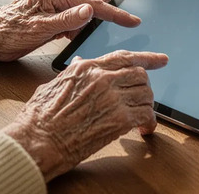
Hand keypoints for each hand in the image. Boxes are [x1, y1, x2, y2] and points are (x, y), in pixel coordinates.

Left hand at [0, 0, 139, 61]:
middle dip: (101, 2)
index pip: (92, 3)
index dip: (114, 13)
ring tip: (85, 31)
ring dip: (91, 12)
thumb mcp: (39, 29)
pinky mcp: (52, 11)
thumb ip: (67, 20)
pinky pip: (75, 10)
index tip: (132, 20)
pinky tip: (75, 35)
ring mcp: (54, 1)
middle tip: (103, 23)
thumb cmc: (7, 32)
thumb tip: (90, 11)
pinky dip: (80, 21)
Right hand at [3, 50, 168, 180]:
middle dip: (145, 86)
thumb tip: (81, 62)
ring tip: (141, 115)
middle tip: (146, 97)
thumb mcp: (53, 86)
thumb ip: (72, 73)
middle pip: (139, 74)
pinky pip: (146, 115)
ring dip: (147, 105)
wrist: (38, 141)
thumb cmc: (39, 118)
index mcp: (87, 68)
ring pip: (146, 94)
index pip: (124, 57)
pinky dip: (149, 123)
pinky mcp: (119, 119)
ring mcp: (113, 98)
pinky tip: (143, 130)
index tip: (161, 60)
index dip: (146, 58)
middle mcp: (103, 79)